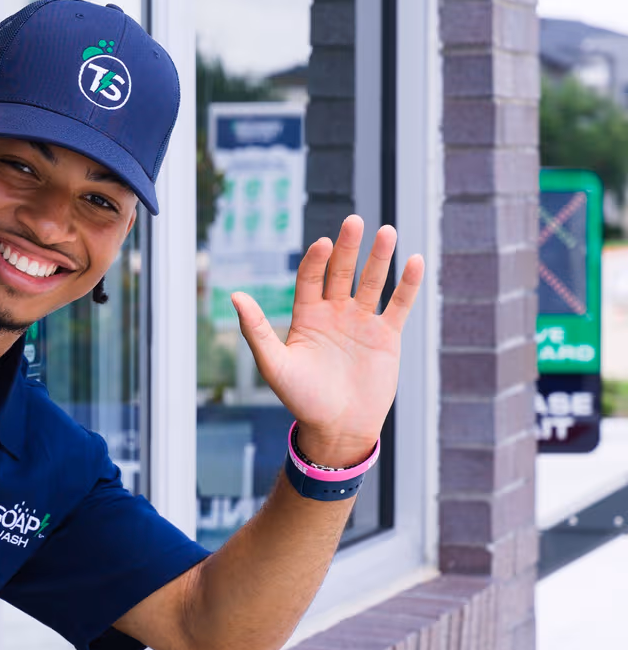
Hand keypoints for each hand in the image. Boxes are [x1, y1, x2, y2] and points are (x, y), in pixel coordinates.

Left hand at [231, 216, 423, 469]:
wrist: (338, 428)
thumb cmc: (302, 399)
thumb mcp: (274, 365)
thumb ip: (256, 330)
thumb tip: (235, 296)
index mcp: (307, 316)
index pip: (311, 277)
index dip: (316, 259)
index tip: (323, 244)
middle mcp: (334, 312)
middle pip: (342, 271)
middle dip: (348, 247)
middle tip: (354, 221)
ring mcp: (361, 322)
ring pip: (372, 282)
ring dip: (379, 257)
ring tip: (387, 231)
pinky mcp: (386, 336)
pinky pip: (398, 305)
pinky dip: (407, 285)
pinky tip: (414, 261)